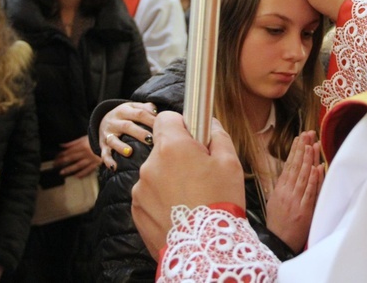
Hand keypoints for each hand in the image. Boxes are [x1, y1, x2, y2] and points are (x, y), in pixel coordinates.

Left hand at [55, 135, 101, 177]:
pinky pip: (89, 169)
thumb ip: (73, 143)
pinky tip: (77, 176)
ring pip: (79, 165)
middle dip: (62, 162)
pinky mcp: (96, 163)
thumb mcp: (84, 138)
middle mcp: (85, 153)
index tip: (55, 158)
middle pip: (72, 158)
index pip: (69, 151)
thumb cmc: (95, 139)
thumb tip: (62, 145)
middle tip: (55, 166)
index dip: (61, 155)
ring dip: (70, 169)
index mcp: (82, 146)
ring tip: (62, 173)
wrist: (109, 141)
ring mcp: (91, 159)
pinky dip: (83, 173)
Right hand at [99, 102, 156, 169]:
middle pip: (127, 126)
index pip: (139, 113)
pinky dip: (108, 160)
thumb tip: (157, 113)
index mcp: (124, 110)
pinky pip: (104, 153)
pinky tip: (114, 167)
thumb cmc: (127, 115)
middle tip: (151, 139)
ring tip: (129, 152)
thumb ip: (146, 107)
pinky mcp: (103, 145)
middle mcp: (114, 122)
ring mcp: (107, 134)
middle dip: (139, 133)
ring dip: (121, 146)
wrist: (103, 119)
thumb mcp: (133, 107)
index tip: (161, 126)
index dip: (150, 119)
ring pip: (113, 140)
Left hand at [132, 112, 244, 257]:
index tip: (194, 136)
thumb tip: (209, 123)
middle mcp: (150, 165)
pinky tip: (180, 212)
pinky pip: (150, 196)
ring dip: (170, 179)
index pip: (166, 118)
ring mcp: (140, 190)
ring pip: (156, 173)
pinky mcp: (136, 210)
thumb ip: (217, 135)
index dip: (182, 124)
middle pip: (163, 148)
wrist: (204, 248)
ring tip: (191, 198)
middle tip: (200, 173)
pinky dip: (162, 200)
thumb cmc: (220, 201)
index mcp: (172, 148)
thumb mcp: (230, 162)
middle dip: (179, 155)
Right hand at [265, 130, 323, 252]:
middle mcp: (286, 193)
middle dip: (303, 149)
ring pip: (303, 177)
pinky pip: (309, 193)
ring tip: (313, 144)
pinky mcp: (304, 211)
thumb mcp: (274, 202)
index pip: (288, 165)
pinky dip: (313, 180)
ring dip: (308, 160)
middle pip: (296, 167)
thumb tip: (288, 171)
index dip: (295, 151)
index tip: (300, 138)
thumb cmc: (277, 223)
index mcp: (279, 190)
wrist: (277, 243)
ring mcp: (295, 201)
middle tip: (308, 134)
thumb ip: (282, 186)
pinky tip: (316, 168)